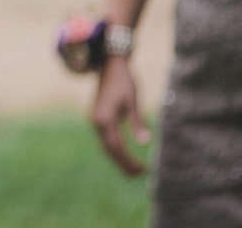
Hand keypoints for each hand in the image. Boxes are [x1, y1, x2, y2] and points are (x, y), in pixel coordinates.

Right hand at [90, 56, 150, 175]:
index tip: (142, 170)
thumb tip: (147, 143)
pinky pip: (105, 138)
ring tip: (133, 170)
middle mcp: (96, 121)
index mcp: (104, 118)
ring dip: (118, 158)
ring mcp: (94, 119)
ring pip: (106, 145)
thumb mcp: (133, 101)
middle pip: (109, 148)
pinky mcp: (97, 118)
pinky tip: (124, 154)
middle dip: (123, 163)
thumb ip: (138, 123)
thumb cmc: (124, 82)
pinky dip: (114, 149)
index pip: (117, 146)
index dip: (128, 160)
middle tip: (138, 175)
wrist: (110, 66)